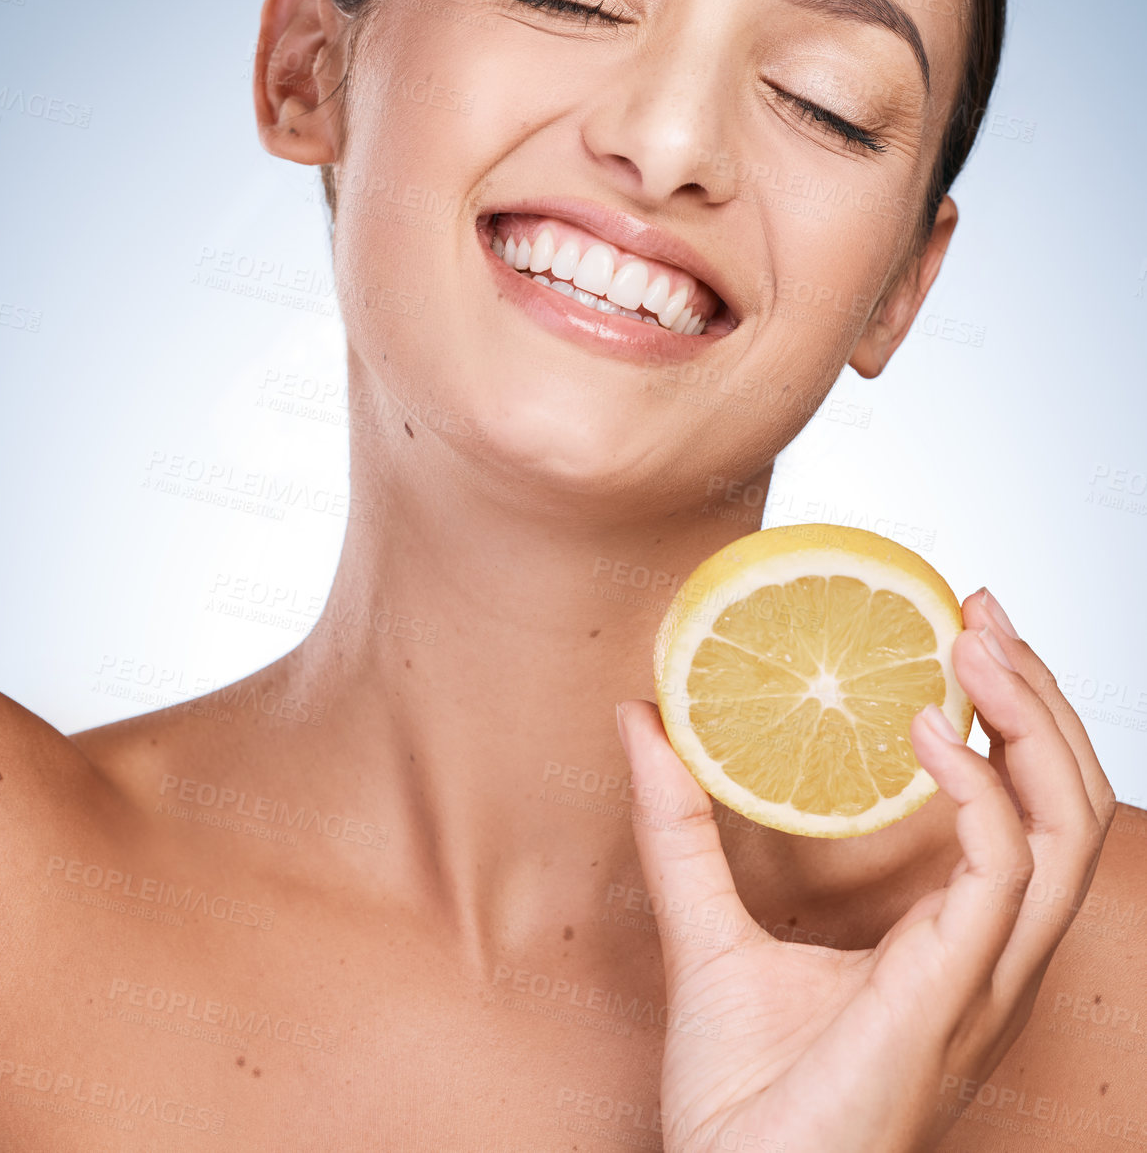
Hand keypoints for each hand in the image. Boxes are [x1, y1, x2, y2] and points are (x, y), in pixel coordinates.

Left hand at [617, 587, 1116, 1152]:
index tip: (963, 631)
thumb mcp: (703, 933)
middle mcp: (988, 958)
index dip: (1012, 717)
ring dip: (1030, 722)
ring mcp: (980, 979)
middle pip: (1071, 804)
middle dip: (1038, 695)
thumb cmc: (738, 1112)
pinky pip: (1002, 876)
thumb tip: (641, 721)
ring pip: (1066, 828)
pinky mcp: (948, 994)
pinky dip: (979, 792)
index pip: (1029, 812)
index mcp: (953, 945)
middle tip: (979, 609)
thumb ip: (680, 829)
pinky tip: (924, 734)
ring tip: (972, 643)